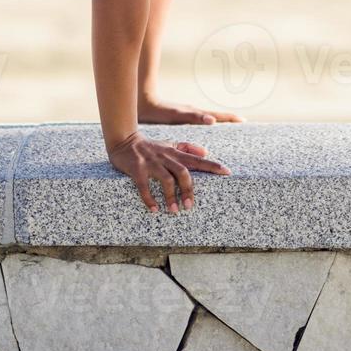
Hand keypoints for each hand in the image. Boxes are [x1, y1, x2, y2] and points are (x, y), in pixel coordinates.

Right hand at [107, 133, 229, 213]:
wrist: (124, 140)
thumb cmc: (149, 146)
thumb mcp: (169, 143)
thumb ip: (187, 147)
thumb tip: (205, 151)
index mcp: (175, 152)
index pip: (197, 159)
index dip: (212, 165)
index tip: (227, 172)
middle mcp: (165, 157)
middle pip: (183, 172)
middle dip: (189, 189)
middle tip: (190, 206)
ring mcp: (151, 162)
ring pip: (166, 179)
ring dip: (171, 196)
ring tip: (174, 211)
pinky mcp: (137, 169)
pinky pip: (144, 185)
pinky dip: (149, 198)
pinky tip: (154, 210)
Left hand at [137, 96, 244, 125]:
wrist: (143, 104)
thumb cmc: (159, 111)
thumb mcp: (177, 115)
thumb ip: (194, 117)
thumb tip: (213, 120)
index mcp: (195, 113)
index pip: (218, 115)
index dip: (230, 118)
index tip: (243, 120)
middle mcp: (194, 112)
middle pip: (216, 115)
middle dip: (228, 119)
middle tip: (242, 123)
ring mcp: (188, 114)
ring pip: (208, 117)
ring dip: (219, 121)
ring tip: (229, 127)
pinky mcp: (181, 117)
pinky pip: (199, 121)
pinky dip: (207, 124)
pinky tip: (205, 129)